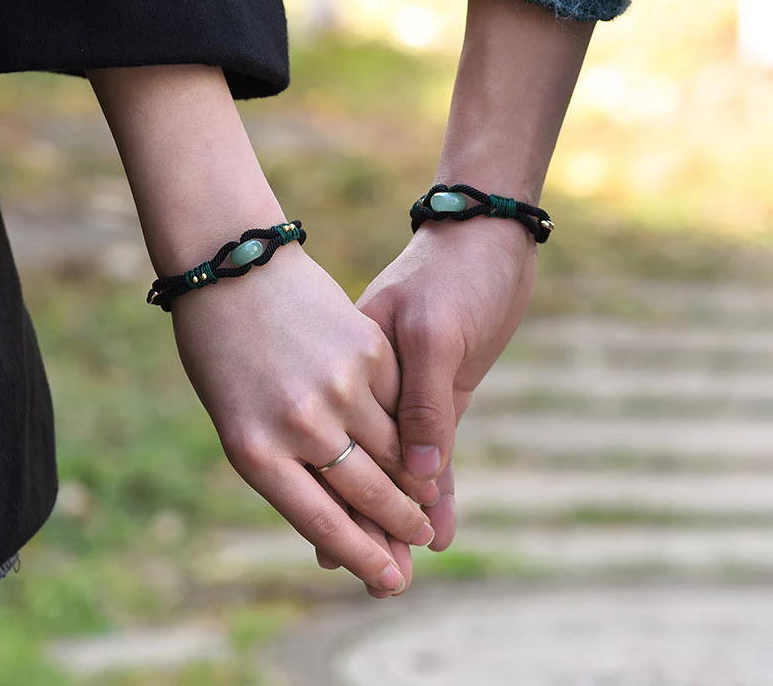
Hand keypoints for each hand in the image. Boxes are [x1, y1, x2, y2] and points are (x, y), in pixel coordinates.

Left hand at [172, 245, 434, 593]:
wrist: (235, 268)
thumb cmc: (222, 351)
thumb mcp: (236, 417)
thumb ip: (287, 464)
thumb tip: (339, 511)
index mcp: (255, 451)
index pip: (322, 523)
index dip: (363, 558)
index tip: (390, 582)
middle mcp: (301, 424)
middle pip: (368, 492)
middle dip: (400, 527)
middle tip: (419, 546)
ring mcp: (339, 385)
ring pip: (395, 449)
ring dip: (413, 483)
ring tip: (423, 503)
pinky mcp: (366, 351)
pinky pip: (399, 402)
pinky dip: (409, 426)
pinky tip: (415, 445)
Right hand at [357, 218, 536, 549]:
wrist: (486, 240)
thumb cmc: (456, 273)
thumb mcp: (434, 330)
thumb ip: (425, 402)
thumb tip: (419, 478)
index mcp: (360, 368)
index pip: (349, 450)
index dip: (343, 502)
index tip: (337, 554)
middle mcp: (375, 387)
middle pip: (370, 469)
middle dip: (371, 526)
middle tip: (378, 583)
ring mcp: (406, 392)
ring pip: (402, 469)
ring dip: (402, 518)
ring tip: (400, 572)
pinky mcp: (440, 394)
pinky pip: (437, 451)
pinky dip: (440, 489)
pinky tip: (440, 529)